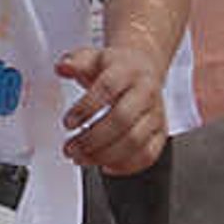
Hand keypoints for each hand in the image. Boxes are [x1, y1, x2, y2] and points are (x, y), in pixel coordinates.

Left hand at [57, 43, 167, 172]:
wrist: (143, 67)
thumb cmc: (116, 67)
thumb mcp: (92, 57)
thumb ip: (75, 62)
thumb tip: (62, 67)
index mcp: (127, 70)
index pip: (107, 88)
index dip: (86, 108)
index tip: (68, 123)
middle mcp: (145, 92)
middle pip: (122, 119)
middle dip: (92, 139)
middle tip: (71, 148)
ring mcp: (155, 113)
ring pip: (135, 141)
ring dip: (105, 155)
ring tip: (82, 158)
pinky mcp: (160, 132)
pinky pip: (148, 155)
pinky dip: (126, 166)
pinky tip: (105, 165)